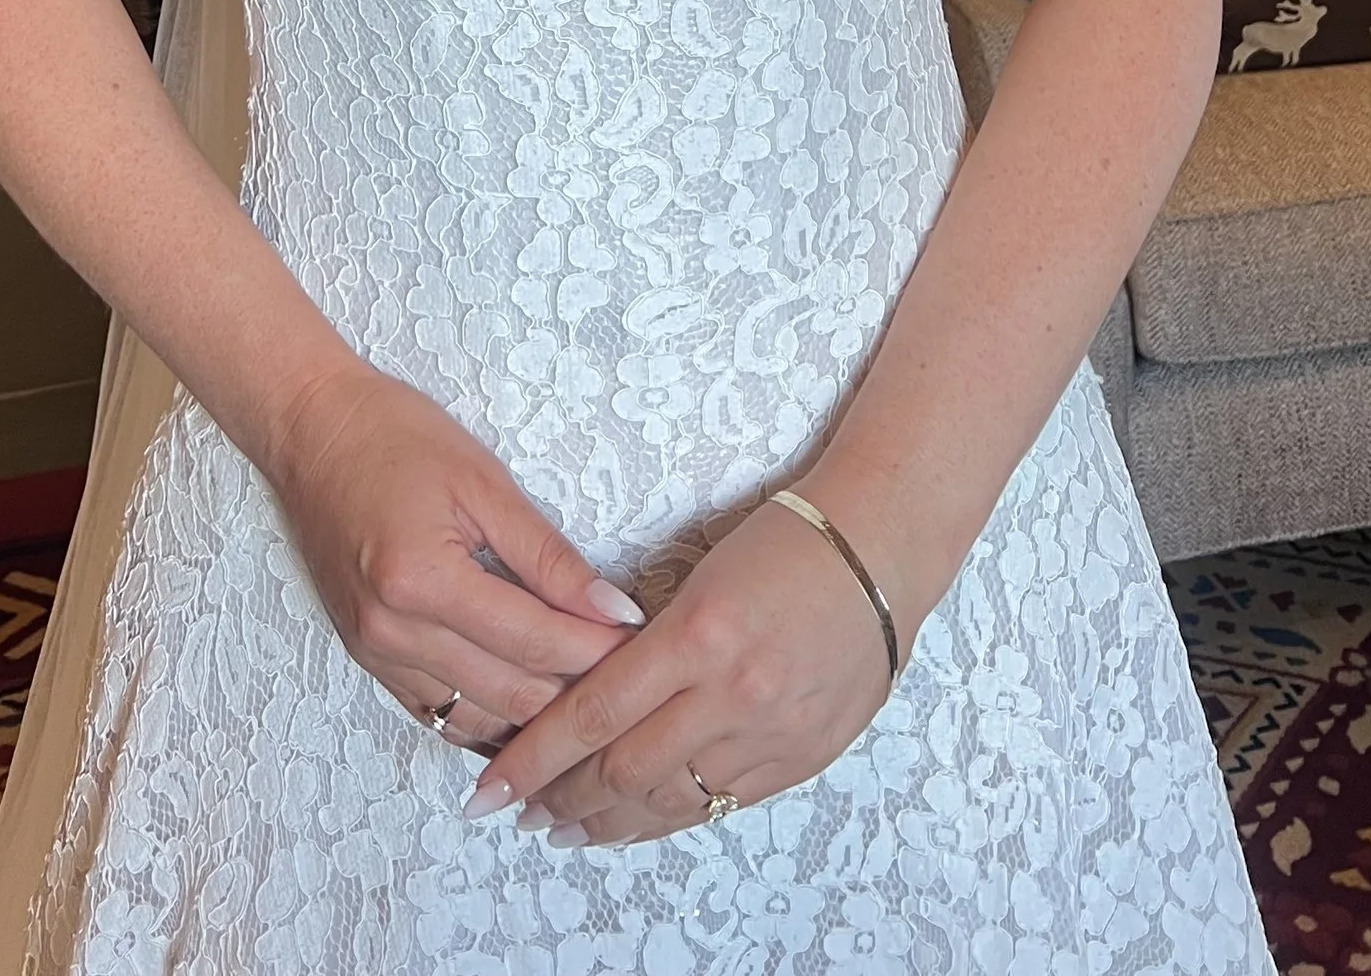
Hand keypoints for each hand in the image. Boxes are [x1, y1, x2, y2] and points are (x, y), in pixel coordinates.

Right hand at [265, 359, 643, 749]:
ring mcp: (375, 654)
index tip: (643, 646)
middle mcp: (393, 632)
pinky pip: (440, 714)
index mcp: (423, 581)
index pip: (534, 642)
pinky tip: (526, 707)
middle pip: (510, 694)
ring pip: (476, 721)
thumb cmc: (394, 436)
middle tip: (628, 678)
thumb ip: (549, 555)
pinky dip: (489, 717)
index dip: (597, 649)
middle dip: (576, 693)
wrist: (311, 431)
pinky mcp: (368, 659)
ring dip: (534, 717)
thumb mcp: (483, 481)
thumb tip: (613, 610)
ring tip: (587, 697)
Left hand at [462, 493, 898, 842]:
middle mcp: (733, 691)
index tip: (491, 786)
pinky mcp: (801, 757)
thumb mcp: (701, 576)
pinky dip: (669, 818)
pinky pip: (720, 805)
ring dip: (608, 822)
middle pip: (623, 769)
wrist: (879, 549)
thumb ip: (650, 644)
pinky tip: (636, 823)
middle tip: (520, 808)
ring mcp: (771, 731)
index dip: (534, 757)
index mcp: (698, 632)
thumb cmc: (784, 542)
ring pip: (670, 800)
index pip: (593, 711)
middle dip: (561, 797)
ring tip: (566, 827)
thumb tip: (589, 700)